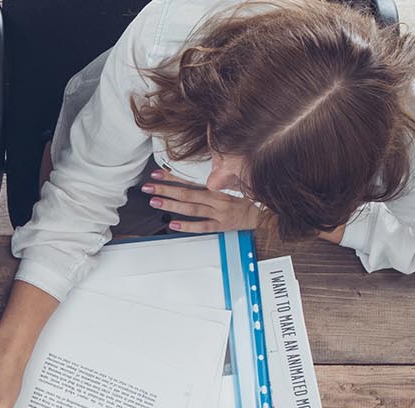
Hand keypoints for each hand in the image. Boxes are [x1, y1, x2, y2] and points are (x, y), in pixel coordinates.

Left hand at [143, 170, 267, 234]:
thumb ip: (210, 186)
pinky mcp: (222, 226)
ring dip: (172, 205)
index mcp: (216, 188)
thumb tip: (187, 183)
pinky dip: (187, 226)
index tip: (156, 174)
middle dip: (166, 190)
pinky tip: (173, 224)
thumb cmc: (245, 201)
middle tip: (148, 188)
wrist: (265, 214)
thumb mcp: (228, 189)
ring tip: (155, 202)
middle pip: (187, 193)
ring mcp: (218, 213)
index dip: (172, 178)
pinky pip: (203, 226)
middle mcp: (216, 199)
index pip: (190, 182)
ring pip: (192, 208)